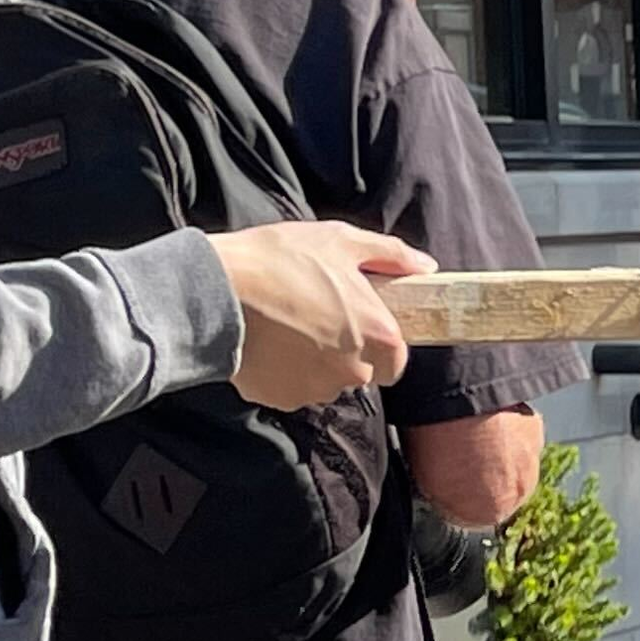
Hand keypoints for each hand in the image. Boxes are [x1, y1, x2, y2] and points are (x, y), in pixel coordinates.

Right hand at [213, 221, 426, 407]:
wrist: (214, 290)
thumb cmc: (280, 260)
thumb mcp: (340, 242)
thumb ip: (390, 255)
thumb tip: (426, 266)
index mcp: (378, 336)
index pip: (396, 361)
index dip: (379, 344)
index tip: (357, 325)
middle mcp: (354, 371)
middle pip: (360, 371)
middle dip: (344, 351)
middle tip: (313, 316)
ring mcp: (316, 389)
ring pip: (324, 382)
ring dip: (313, 362)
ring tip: (285, 325)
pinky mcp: (280, 398)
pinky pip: (290, 389)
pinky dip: (282, 372)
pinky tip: (266, 343)